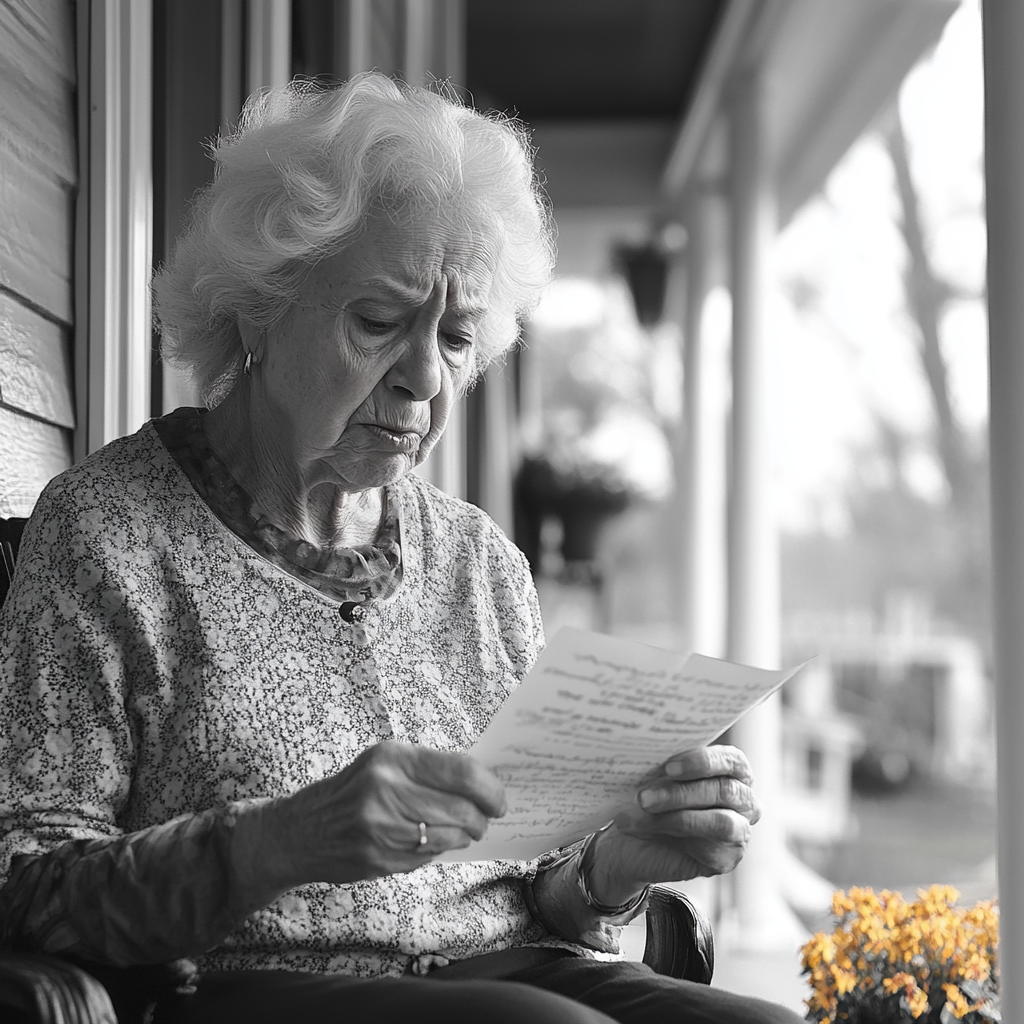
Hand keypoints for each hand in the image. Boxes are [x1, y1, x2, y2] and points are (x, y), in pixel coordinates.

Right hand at [259, 741, 505, 888]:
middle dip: (481, 817)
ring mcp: (382, 829)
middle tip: (485, 817)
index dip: (490, 788)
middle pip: (462, 809)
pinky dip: (440, 849)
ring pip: (451, 837)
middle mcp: (387, 791)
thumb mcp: (386, 761)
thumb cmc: (354, 789)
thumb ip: (430, 768)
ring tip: (462, 828)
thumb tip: (483, 782)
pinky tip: (430, 839)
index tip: (499, 798)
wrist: (302, 829)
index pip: (462, 772)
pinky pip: (430, 856)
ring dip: (465, 835)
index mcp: (393, 758)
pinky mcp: (380, 860)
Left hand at [584, 745, 760, 906]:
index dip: (702, 761)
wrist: (633, 840)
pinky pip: (709, 849)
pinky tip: (648, 831)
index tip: (669, 766)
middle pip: (723, 791)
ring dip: (676, 817)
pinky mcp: (727, 859)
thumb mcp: (653, 775)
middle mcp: (742, 798)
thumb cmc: (649, 797)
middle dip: (680, 793)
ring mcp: (739, 830)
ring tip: (643, 812)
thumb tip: (650, 754)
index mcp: (731, 768)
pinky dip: (674, 838)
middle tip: (644, 796)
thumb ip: (662, 764)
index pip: (731, 760)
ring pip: (720, 822)